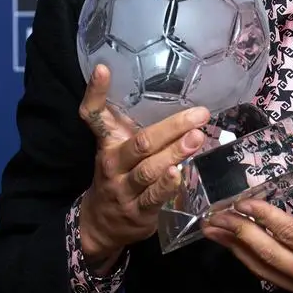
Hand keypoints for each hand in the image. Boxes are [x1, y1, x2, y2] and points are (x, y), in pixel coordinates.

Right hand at [77, 63, 210, 270]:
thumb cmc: (119, 176)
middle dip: (171, 127)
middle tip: (199, 115)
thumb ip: (138, 125)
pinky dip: (167, 186)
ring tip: (197, 138)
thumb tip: (180, 97)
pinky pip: (153, 197)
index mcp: (108, 143)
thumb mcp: (119, 147)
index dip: (95, 92)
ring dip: (175, 153)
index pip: (94, 115)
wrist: (101, 224)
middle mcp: (113, 163)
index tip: (103, 69)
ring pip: (149, 169)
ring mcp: (124, 189)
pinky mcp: (137, 211)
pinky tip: (180, 173)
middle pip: (140, 142)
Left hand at [201, 167, 292, 292]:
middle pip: (268, 254)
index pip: (291, 234)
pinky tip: (235, 249)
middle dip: (238, 233)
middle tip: (214, 215)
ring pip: (263, 270)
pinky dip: (249, 262)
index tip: (242, 201)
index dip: (264, 217)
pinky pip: (270, 278)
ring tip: (213, 231)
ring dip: (235, 249)